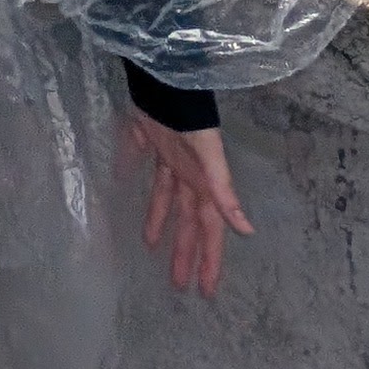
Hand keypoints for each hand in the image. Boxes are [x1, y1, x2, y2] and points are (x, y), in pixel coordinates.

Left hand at [123, 115, 251, 297]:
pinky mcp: (147, 138)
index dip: (209, 259)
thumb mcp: (210, 157)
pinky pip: (140, 164)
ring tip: (151, 247)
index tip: (205, 290)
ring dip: (160, 222)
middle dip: (185, 251)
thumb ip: (224, 192)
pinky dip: (133, 176)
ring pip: (165, 199)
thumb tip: (246, 231)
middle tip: (179, 284)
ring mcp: (169, 157)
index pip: (209, 230)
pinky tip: (121, 185)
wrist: (165, 79)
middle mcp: (189, 174)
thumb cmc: (189, 118)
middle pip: (188, 221)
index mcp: (204, 182)